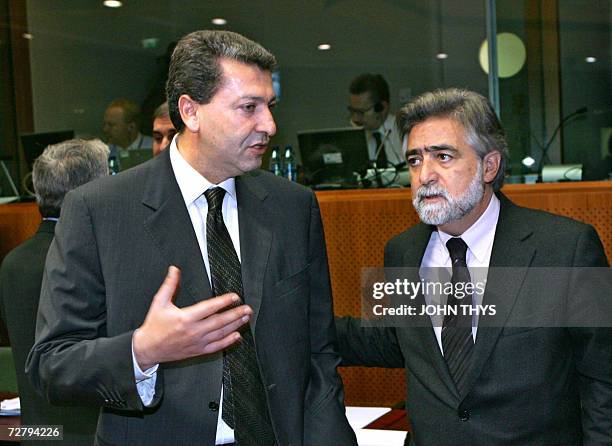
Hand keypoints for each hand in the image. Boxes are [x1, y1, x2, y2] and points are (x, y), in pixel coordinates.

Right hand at [133, 266, 250, 369]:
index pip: (209, 308)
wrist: (147, 348)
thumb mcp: (159, 302)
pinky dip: (228, 341)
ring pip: (220, 333)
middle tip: (247, 308)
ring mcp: (197, 342)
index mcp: (185, 318)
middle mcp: (193, 331)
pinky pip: (216, 347)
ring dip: (235, 325)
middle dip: (235, 314)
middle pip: (219, 321)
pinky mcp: (198, 351)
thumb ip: (169, 285)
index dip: (224, 302)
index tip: (235, 296)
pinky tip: (237, 336)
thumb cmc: (154, 325)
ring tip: (245, 317)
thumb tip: (174, 269)